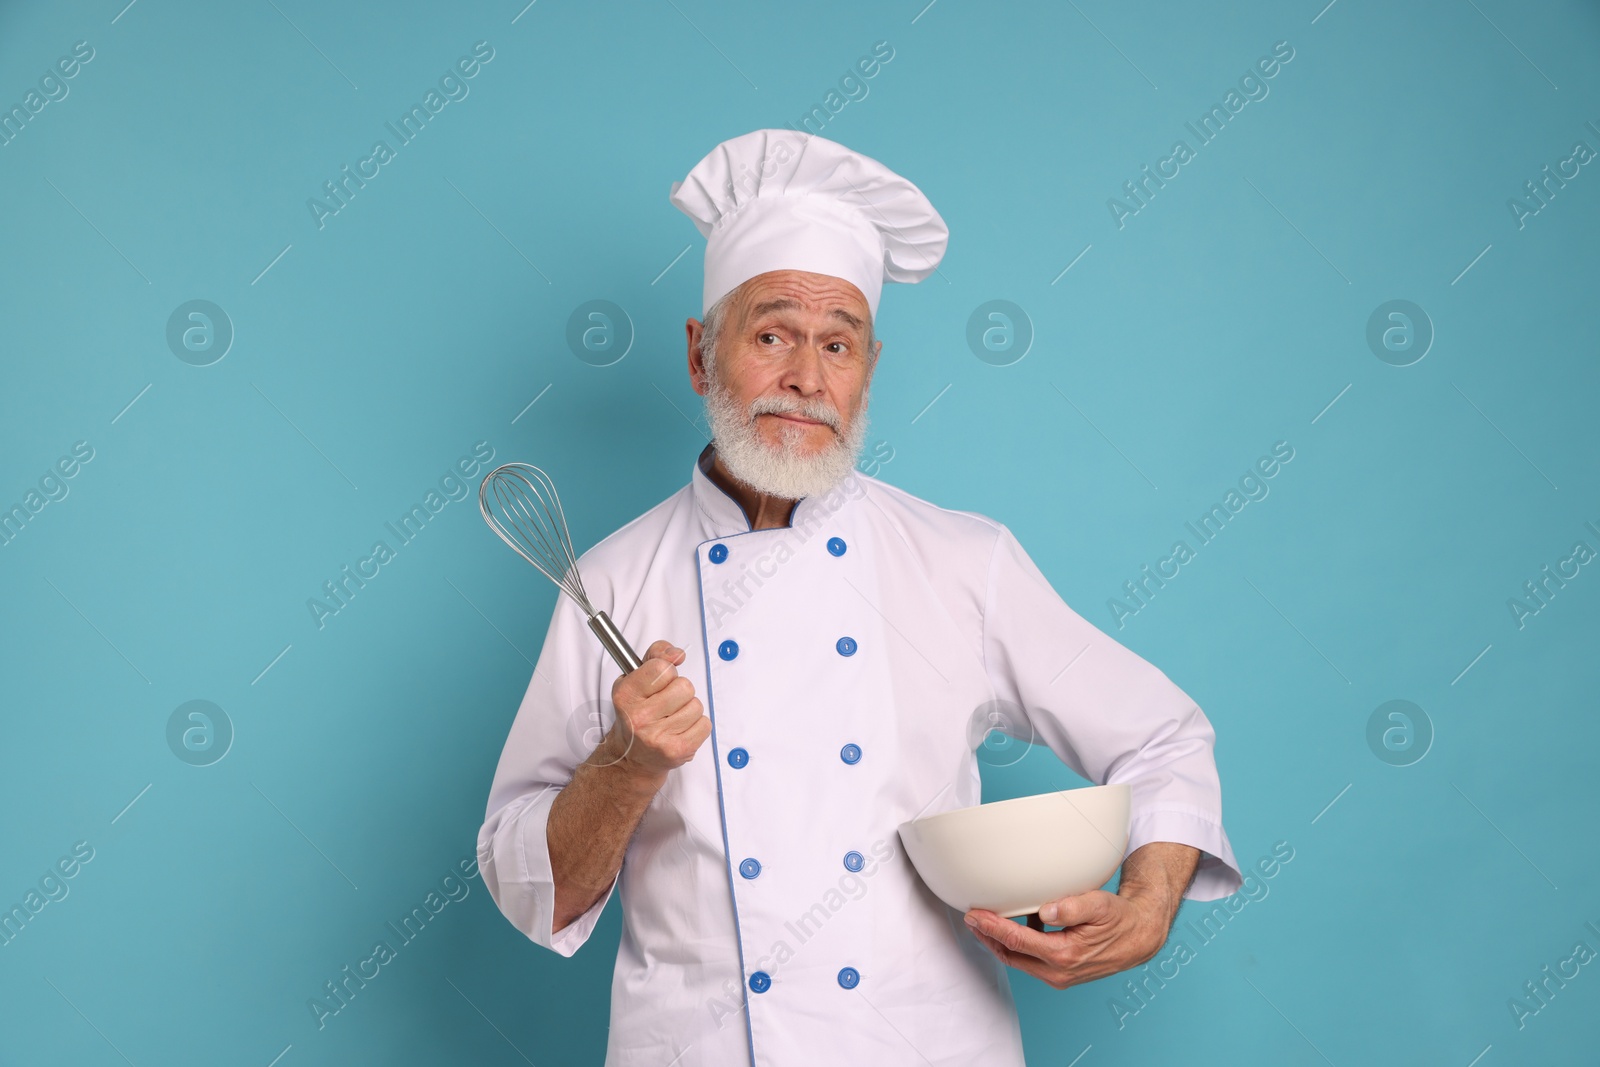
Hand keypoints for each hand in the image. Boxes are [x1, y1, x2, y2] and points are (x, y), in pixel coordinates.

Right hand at [594, 640, 710, 782]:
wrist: (632, 757)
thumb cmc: (637, 713)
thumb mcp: (636, 678)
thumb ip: (656, 655)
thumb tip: (677, 654)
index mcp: (626, 695)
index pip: (662, 668)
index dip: (666, 672)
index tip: (659, 682)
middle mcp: (639, 717)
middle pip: (685, 686)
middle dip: (680, 691)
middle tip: (667, 703)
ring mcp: (658, 736)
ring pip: (697, 705)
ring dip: (689, 709)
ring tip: (673, 718)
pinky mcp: (677, 750)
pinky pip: (705, 724)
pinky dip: (697, 725)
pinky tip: (681, 729)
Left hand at [963, 842, 1198, 989]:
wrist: (1139, 938)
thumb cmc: (1119, 919)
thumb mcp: (1100, 906)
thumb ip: (1072, 907)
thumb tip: (1044, 911)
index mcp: (1064, 955)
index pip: (1017, 941)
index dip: (991, 927)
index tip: (974, 914)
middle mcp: (1058, 972)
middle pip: (1010, 955)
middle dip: (987, 936)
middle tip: (970, 917)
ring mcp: (1058, 975)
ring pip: (1018, 959)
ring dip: (999, 942)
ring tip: (984, 921)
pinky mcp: (1060, 972)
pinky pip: (1030, 960)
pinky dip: (1017, 944)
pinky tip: (1014, 925)